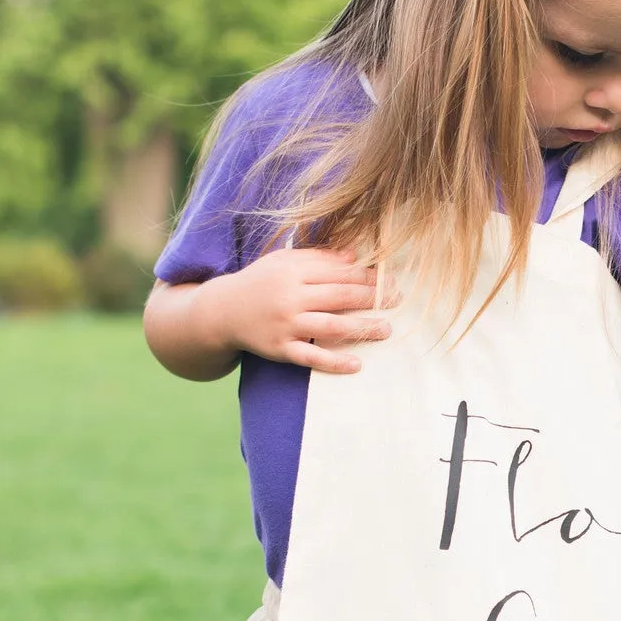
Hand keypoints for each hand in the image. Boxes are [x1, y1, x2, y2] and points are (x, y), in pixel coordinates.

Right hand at [206, 246, 399, 374]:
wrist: (222, 311)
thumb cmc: (260, 282)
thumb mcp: (284, 261)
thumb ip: (319, 257)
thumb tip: (355, 255)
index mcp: (293, 272)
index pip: (338, 273)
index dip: (367, 277)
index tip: (390, 280)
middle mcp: (290, 297)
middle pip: (339, 297)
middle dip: (373, 298)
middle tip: (398, 300)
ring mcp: (285, 325)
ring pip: (331, 327)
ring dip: (362, 328)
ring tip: (386, 330)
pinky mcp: (279, 349)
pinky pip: (311, 358)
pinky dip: (334, 362)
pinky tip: (357, 364)